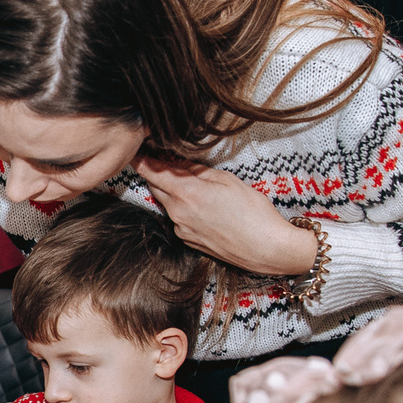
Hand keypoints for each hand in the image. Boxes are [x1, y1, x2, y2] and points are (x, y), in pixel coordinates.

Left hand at [134, 158, 317, 276]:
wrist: (266, 249)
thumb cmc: (254, 213)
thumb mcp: (228, 180)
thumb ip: (200, 171)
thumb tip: (182, 164)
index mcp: (187, 193)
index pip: (152, 172)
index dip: (142, 161)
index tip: (136, 153)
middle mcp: (178, 212)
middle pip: (156, 187)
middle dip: (158, 174)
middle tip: (165, 162)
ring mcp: (181, 228)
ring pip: (167, 203)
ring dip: (173, 192)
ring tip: (194, 185)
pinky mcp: (188, 240)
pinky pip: (178, 219)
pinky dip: (183, 209)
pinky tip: (202, 207)